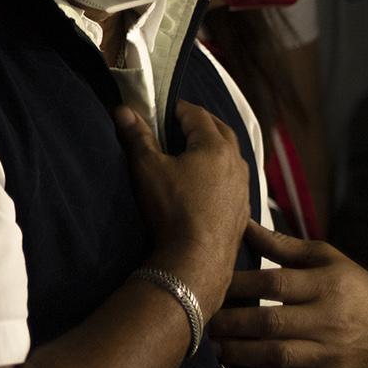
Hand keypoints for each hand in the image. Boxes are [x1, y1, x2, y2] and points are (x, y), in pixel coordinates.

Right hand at [114, 101, 249, 314]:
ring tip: (193, 151)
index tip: (162, 109)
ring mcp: (243, 187)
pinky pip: (234, 180)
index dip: (177, 108)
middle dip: (201, 122)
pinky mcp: (244, 210)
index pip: (197, 114)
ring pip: (231, 156)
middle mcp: (236, 162)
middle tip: (179, 123)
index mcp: (214, 146)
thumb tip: (123, 110)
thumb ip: (137, 136)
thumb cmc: (173, 208)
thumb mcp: (148, 168)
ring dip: (214, 147)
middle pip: (221, 130)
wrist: (197, 259)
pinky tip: (207, 184)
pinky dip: (221, 172)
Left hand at [208, 223, 367, 367]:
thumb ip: (282, 245)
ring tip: (211, 346)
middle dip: (231, 322)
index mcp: (325, 286)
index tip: (207, 281)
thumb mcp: (326, 259)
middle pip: (271, 322)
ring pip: (277, 357)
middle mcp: (326, 321)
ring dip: (239, 354)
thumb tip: (240, 222)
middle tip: (198, 317)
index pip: (274, 283)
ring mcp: (326, 354)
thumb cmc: (353, 288)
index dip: (237, 283)